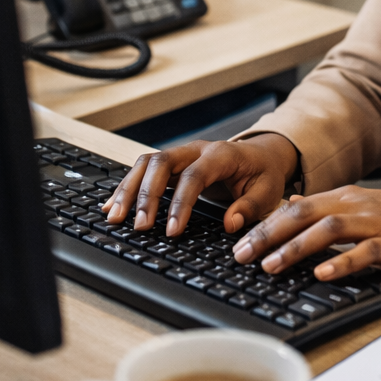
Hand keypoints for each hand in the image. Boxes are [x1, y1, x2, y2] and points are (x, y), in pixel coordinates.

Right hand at [101, 133, 298, 236]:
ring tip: (115, 217)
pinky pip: (144, 170)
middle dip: (146, 195)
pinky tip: (112, 205)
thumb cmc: (264, 173)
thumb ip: (249, 207)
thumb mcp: (268, 191)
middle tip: (138, 225)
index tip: (171, 231)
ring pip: (147, 164)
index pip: (194, 176)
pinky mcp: (172, 163)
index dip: (180, 203)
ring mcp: (182, 154)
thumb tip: (230, 224)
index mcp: (222, 154)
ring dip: (129, 190)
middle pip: (162, 163)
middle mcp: (196, 149)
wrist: (262, 154)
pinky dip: (127, 187)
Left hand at [230, 187, 380, 281]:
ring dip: (295, 247)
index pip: (297, 207)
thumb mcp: (365, 209)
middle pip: (305, 214)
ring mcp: (377, 223)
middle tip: (242, 255)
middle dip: (269, 234)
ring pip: (328, 229)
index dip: (266, 224)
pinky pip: (365, 251)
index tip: (240, 243)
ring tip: (271, 266)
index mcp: (347, 197)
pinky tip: (321, 274)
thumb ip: (330, 210)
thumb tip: (293, 207)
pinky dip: (340, 262)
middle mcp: (358, 205)